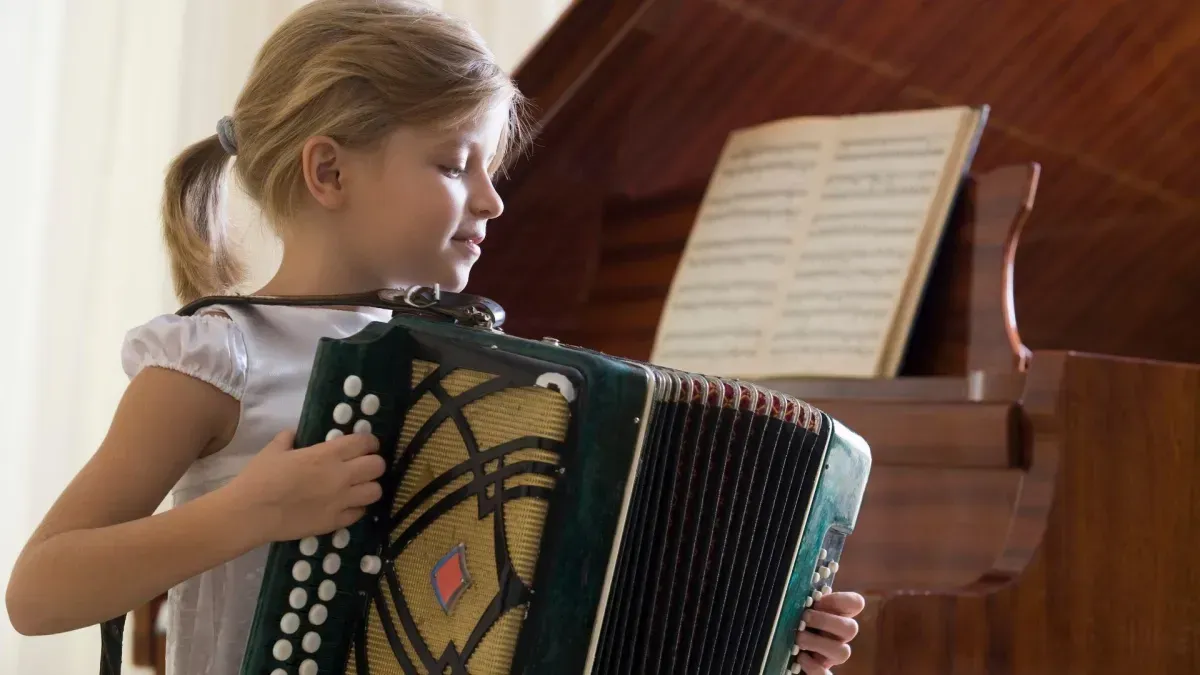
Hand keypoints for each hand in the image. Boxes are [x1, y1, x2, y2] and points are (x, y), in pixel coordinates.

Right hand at [224, 429, 384, 543]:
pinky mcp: (335, 522)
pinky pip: (360, 513)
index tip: (366, 446)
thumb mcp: (274, 450)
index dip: (370, 443)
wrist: (250, 513)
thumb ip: (289, 438)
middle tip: (363, 466)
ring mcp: (340, 501)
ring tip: (358, 487)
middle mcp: (341, 476)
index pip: (365, 443)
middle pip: (378, 466)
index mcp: (327, 454)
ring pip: (376, 491)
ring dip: (369, 487)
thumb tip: (294, 434)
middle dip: (373, 464)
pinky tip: (345, 506)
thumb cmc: (260, 478)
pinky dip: (356, 508)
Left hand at [793, 591, 864, 673]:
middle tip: (805, 618)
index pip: (856, 603)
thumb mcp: (795, 608)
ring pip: (843, 652)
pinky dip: (815, 668)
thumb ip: (802, 599)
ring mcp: (832, 655)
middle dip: (827, 621)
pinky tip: (801, 659)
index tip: (819, 600)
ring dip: (818, 643)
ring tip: (798, 639)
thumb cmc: (789, 623)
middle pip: (851, 628)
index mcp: (835, 615)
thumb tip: (797, 587)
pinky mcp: (822, 672)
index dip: (840, 600)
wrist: (782, 654)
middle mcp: (838, 636)